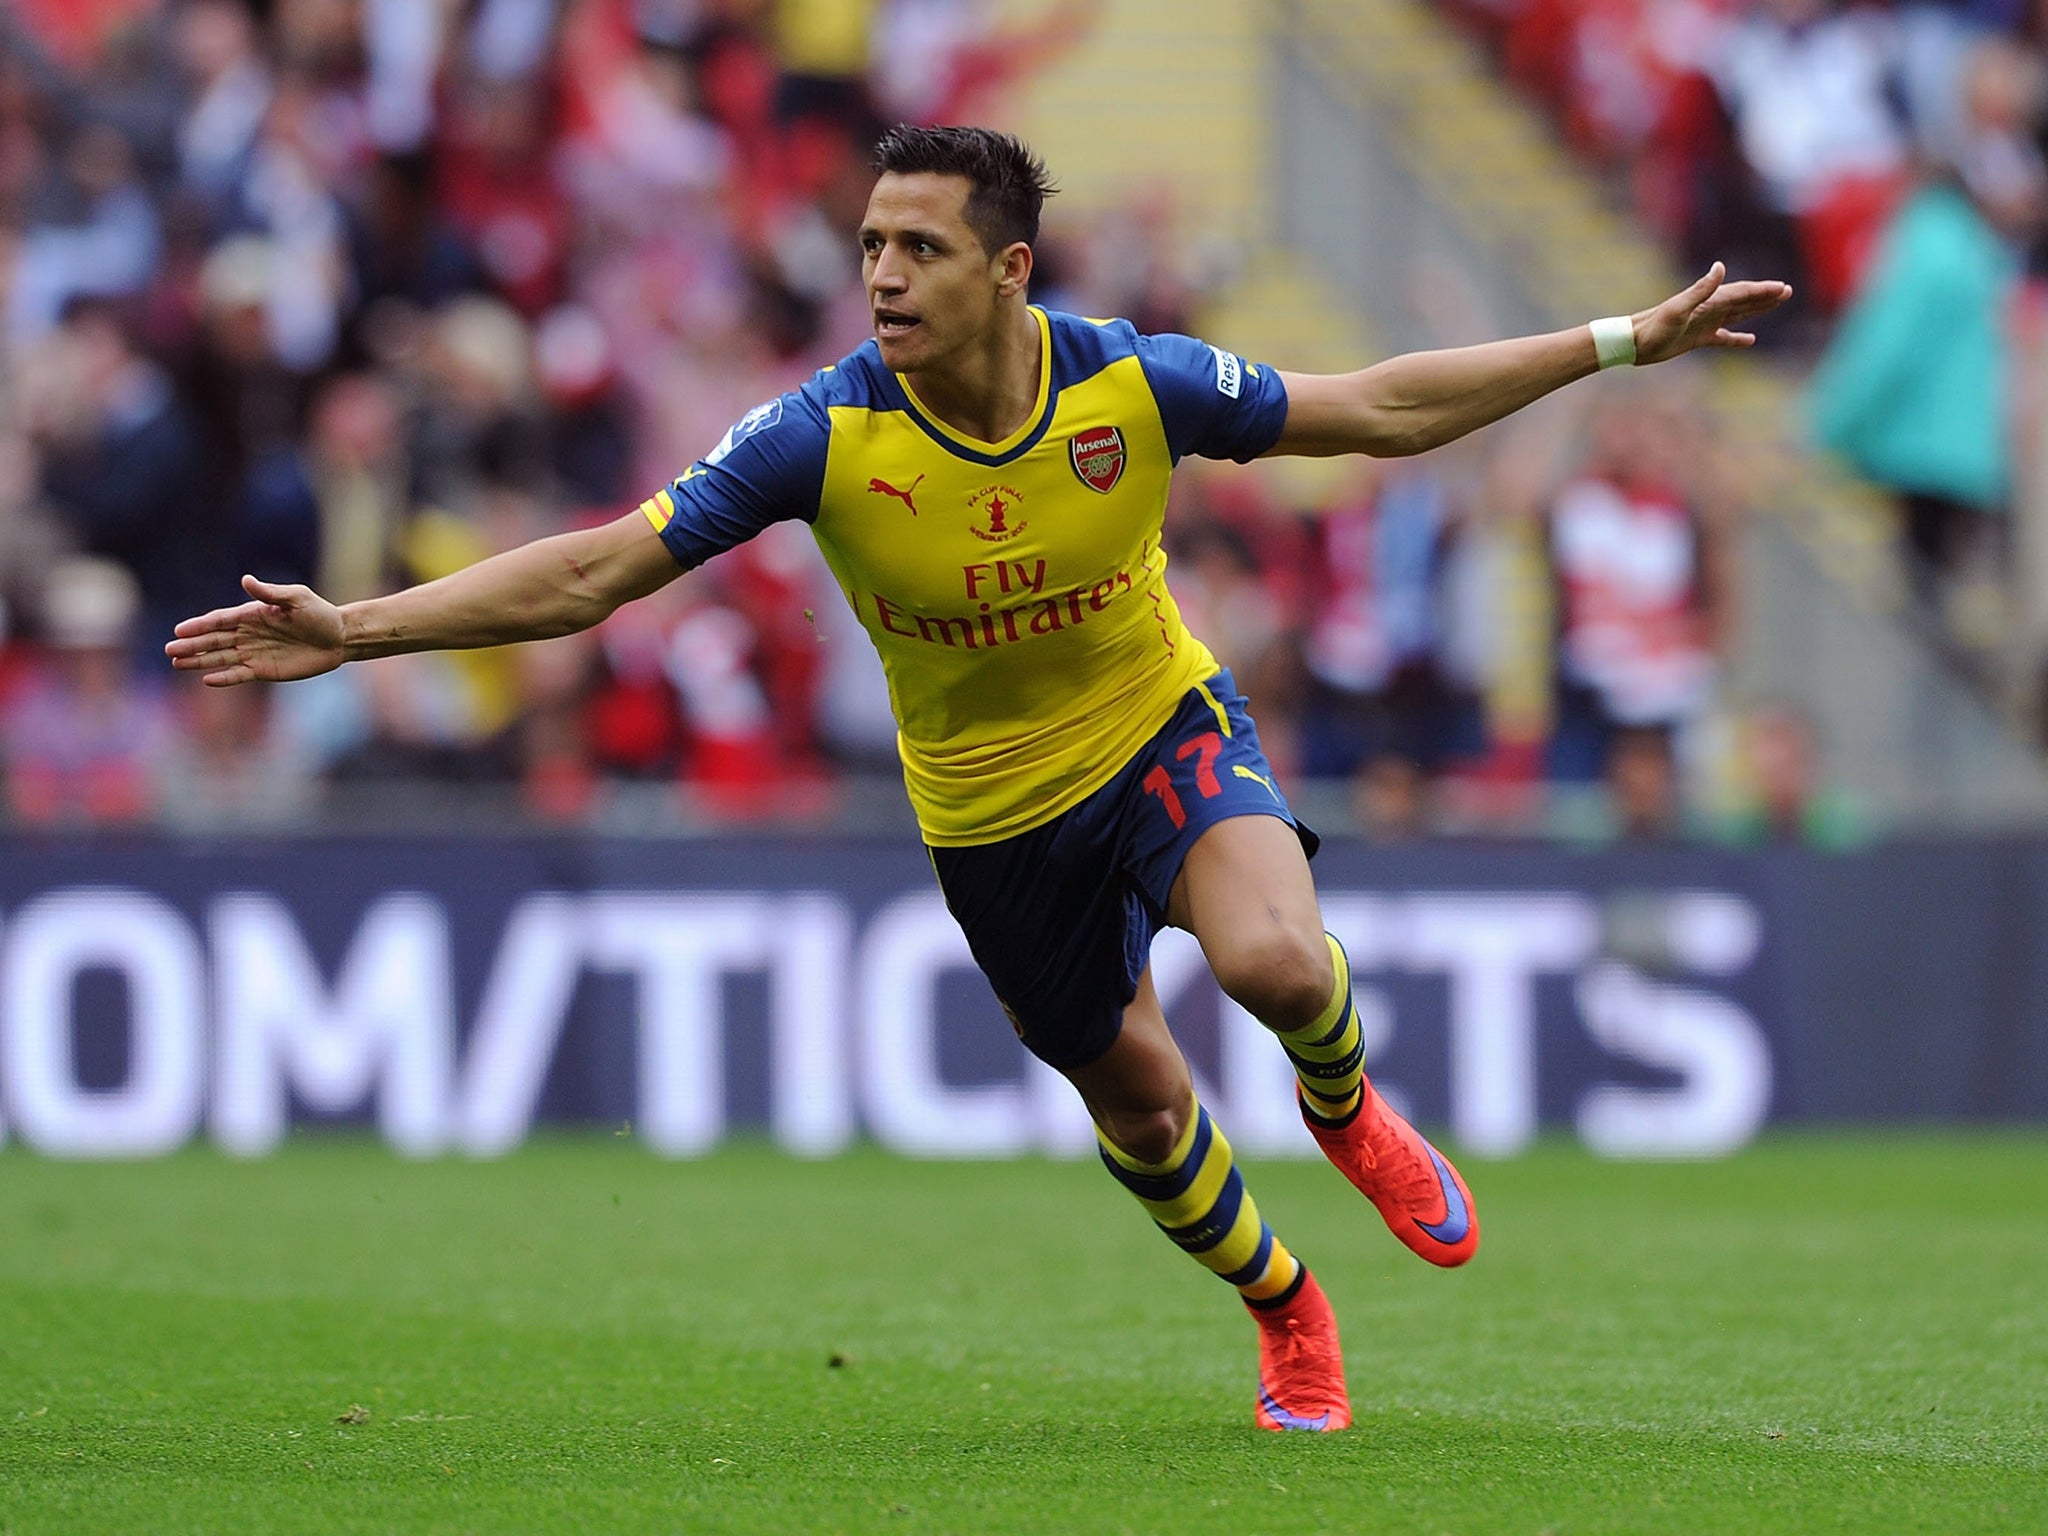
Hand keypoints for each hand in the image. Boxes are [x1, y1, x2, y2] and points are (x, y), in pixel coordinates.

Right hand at [165, 575, 345, 686]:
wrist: (339, 638)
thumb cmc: (319, 614)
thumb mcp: (297, 598)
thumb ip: (270, 593)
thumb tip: (246, 581)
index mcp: (252, 615)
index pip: (220, 620)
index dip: (200, 625)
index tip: (179, 630)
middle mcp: (248, 634)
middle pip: (214, 640)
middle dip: (192, 645)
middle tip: (169, 651)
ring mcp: (254, 653)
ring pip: (221, 658)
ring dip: (200, 661)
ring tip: (177, 663)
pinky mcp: (264, 670)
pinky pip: (239, 674)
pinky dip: (224, 678)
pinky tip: (207, 679)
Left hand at [1630, 263, 1791, 364]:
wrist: (1633, 343)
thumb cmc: (1653, 327)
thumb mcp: (1678, 308)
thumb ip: (1700, 289)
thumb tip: (1720, 267)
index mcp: (1708, 301)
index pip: (1741, 293)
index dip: (1763, 290)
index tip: (1783, 288)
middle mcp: (1708, 309)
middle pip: (1743, 300)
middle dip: (1765, 296)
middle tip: (1787, 291)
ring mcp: (1704, 323)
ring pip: (1737, 314)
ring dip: (1756, 309)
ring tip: (1775, 305)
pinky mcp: (1697, 338)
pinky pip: (1723, 337)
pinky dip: (1737, 338)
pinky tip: (1749, 340)